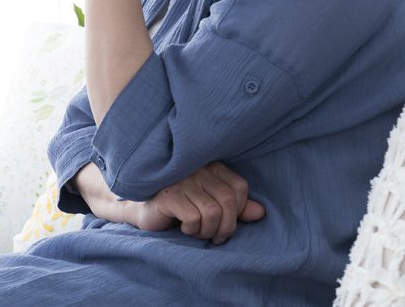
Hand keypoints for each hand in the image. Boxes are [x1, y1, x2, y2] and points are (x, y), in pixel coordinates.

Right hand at [134, 162, 265, 243]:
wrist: (143, 209)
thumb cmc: (181, 207)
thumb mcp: (211, 206)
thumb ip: (235, 208)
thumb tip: (260, 213)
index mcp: (211, 167)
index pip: (239, 188)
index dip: (239, 211)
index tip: (226, 224)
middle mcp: (198, 169)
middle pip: (228, 201)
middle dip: (226, 227)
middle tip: (215, 237)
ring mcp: (182, 180)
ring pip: (213, 212)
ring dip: (208, 230)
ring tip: (197, 231)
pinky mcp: (168, 195)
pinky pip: (194, 217)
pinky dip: (192, 229)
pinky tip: (183, 227)